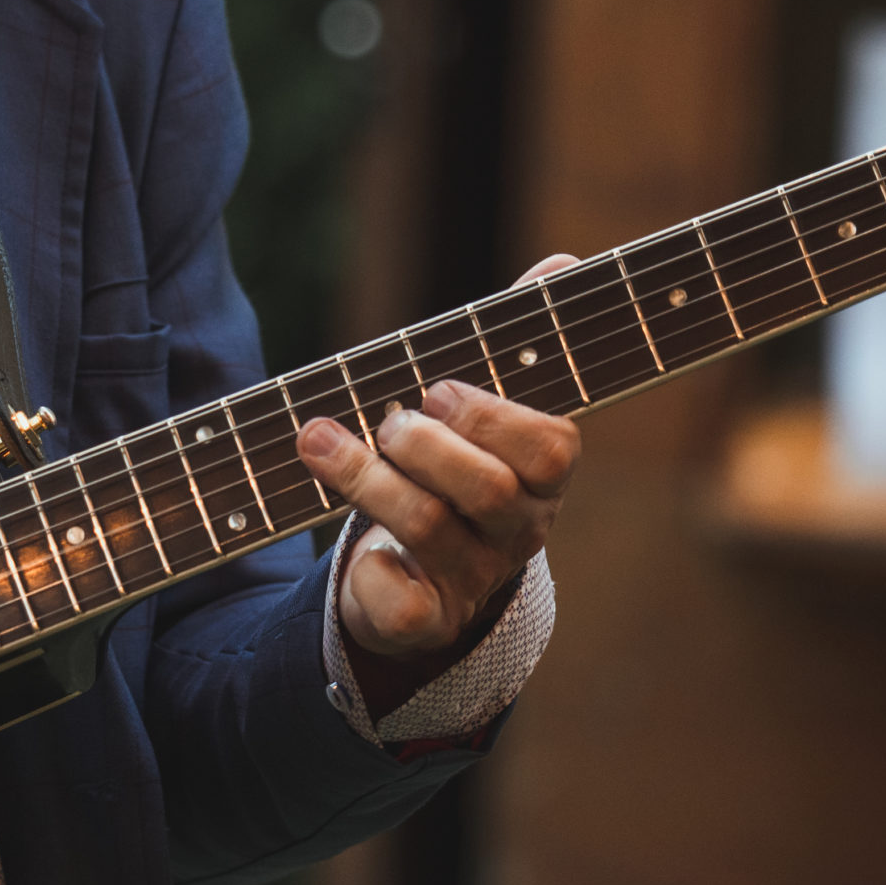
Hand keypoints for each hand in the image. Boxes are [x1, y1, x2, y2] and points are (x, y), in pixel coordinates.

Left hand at [296, 255, 582, 659]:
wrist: (419, 577)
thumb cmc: (451, 469)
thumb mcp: (481, 407)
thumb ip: (517, 342)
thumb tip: (565, 263)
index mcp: (542, 478)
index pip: (553, 448)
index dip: (493, 414)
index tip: (439, 389)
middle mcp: (517, 532)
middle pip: (488, 488)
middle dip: (426, 443)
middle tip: (389, 418)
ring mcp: (472, 580)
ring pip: (429, 527)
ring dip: (366, 475)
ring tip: (320, 439)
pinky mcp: (424, 622)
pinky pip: (404, 603)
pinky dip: (370, 569)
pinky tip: (352, 548)